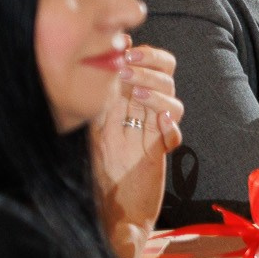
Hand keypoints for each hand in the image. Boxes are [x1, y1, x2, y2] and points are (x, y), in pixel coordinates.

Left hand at [89, 41, 183, 257]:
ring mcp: (150, 134)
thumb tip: (97, 63)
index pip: (145, 67)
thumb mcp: (86, 128)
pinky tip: (161, 124)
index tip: (127, 48)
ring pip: (172, 103)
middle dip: (151, 68)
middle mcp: (140, 115)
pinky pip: (172, 136)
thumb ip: (94, 100)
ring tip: (139, 95)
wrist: (110, 209)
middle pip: (165, 78)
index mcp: (123, 102)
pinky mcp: (157, 155)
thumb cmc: (91, 169)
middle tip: (129, 69)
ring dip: (158, 94)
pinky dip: (170, 128)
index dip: (144, 54)